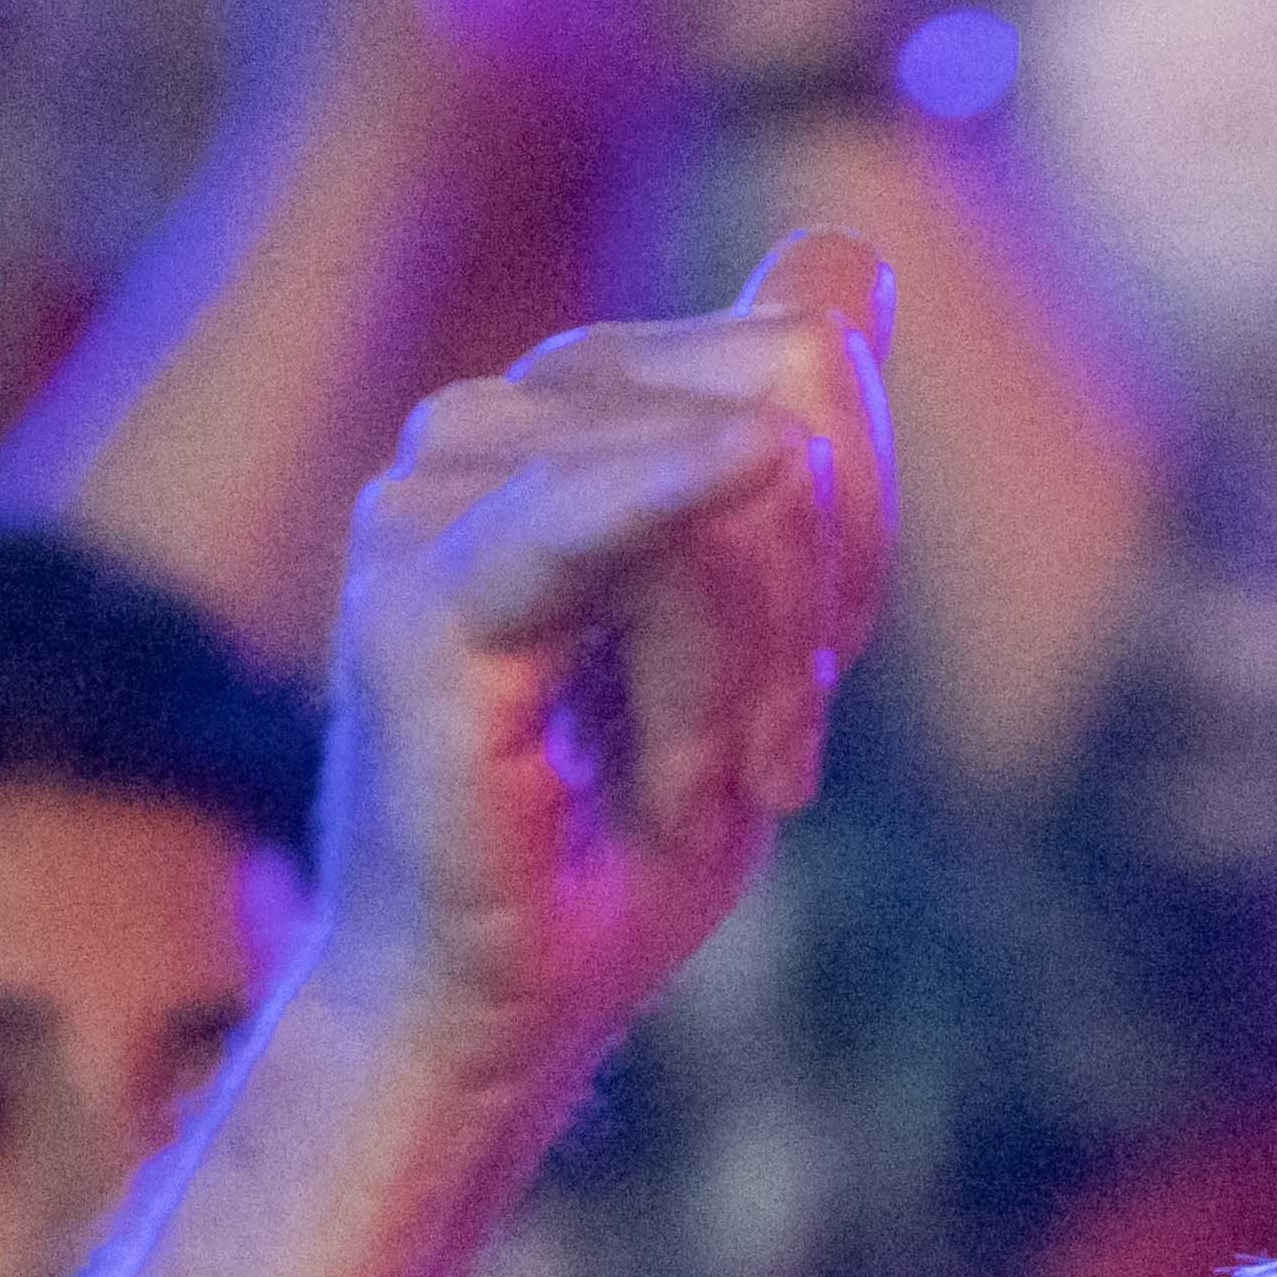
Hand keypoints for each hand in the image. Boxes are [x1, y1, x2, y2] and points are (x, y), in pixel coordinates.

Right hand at [304, 234, 901, 1117]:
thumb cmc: (610, 854)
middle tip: (771, 763)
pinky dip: (690, 558)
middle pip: (778, 390)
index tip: (814, 682)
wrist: (491, 1018)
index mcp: (562, 424)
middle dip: (818, 590)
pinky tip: (749, 491)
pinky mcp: (417, 592)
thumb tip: (843, 259)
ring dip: (753, 669)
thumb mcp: (755, 642)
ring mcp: (431, 497)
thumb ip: (795, 461)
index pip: (796, 349)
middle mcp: (484, 430)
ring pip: (724, 483)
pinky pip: (599, 519)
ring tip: (697, 790)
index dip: (859, 516)